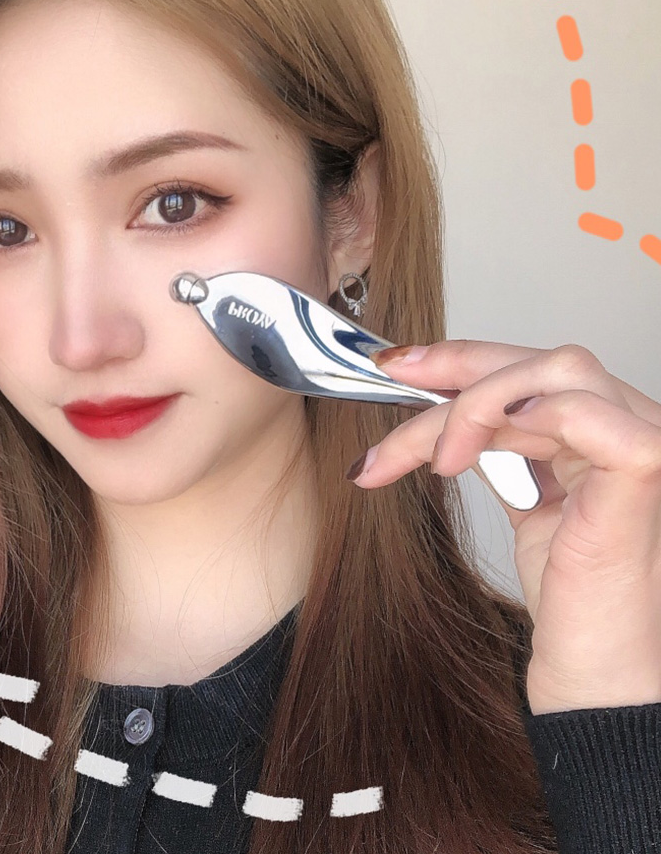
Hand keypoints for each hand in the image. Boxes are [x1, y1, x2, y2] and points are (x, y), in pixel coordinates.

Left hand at [346, 340, 660, 714]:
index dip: (467, 358)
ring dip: (468, 408)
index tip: (402, 365)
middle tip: (394, 379)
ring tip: (434, 461)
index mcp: (611, 430)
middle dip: (456, 367)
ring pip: (552, 376)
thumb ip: (505, 449)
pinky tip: (468, 456)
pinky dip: (518, 415)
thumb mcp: (527, 502)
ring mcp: (646, 443)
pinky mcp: (644, 469)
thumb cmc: (572, 599)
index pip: (537, 369)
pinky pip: (581, 411)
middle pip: (542, 362)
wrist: (597, 673)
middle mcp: (634, 427)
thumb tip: (449, 414)